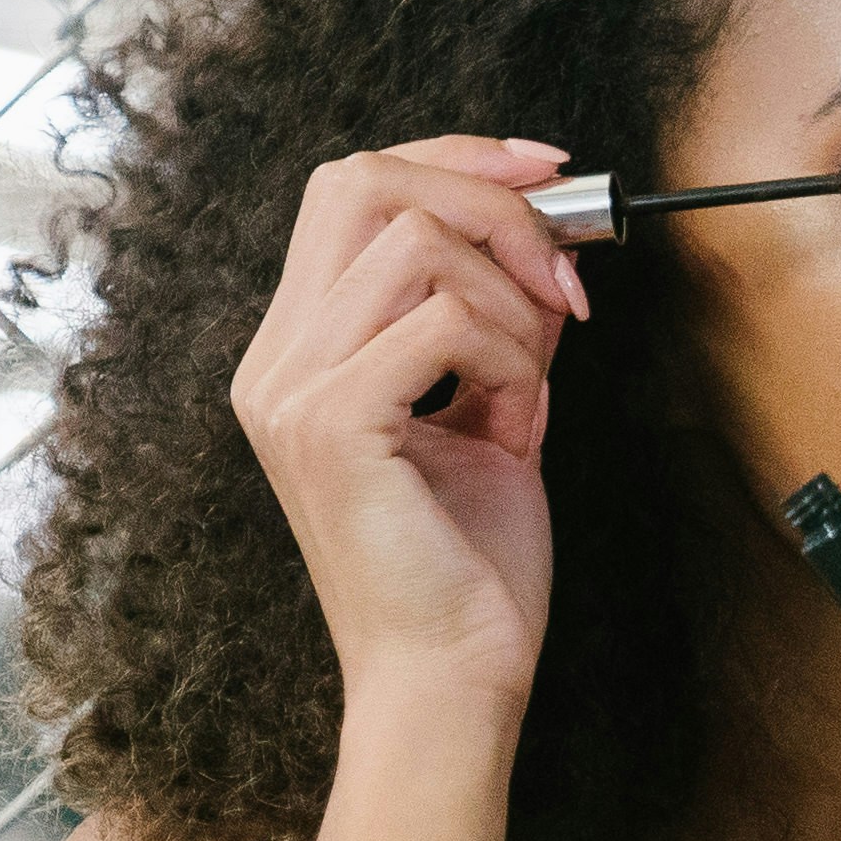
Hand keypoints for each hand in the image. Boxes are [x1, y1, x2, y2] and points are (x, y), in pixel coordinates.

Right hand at [228, 135, 588, 716]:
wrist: (451, 680)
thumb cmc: (468, 568)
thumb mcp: (491, 415)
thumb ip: (498, 328)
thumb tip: (545, 248)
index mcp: (298, 351)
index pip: (351, 188)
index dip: (454, 160)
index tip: (547, 173)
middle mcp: (275, 360)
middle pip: (363, 181)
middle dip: (489, 202)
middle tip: (565, 274)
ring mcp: (291, 389)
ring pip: (417, 243)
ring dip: (511, 301)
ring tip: (531, 389)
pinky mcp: (331, 424)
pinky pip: (443, 319)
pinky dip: (510, 356)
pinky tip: (517, 422)